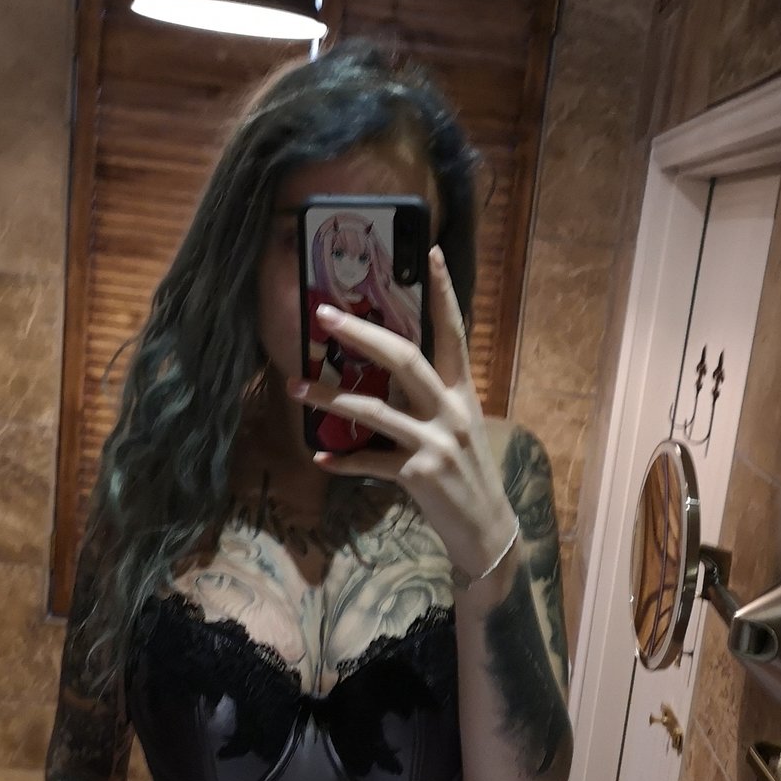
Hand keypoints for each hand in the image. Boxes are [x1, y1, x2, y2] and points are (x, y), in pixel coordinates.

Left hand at [287, 246, 518, 581]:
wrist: (485, 528)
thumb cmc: (465, 474)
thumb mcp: (456, 428)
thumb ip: (426, 401)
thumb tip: (383, 379)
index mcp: (462, 391)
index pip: (454, 332)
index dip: (444, 292)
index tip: (431, 252)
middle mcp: (451, 410)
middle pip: (404, 358)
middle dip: (361, 333)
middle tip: (325, 315)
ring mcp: (435, 442)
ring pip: (374, 410)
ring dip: (329, 398)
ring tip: (295, 386)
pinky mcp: (419, 474)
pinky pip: (370, 462)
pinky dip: (343, 461)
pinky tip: (320, 458)